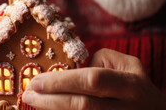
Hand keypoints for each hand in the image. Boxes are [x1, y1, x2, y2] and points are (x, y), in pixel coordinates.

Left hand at [22, 48, 165, 109]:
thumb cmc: (137, 85)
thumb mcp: (127, 65)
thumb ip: (99, 62)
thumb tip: (68, 71)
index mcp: (131, 84)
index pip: (92, 81)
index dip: (62, 81)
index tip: (36, 79)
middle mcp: (126, 108)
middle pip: (83, 106)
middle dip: (51, 100)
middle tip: (28, 92)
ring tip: (33, 102)